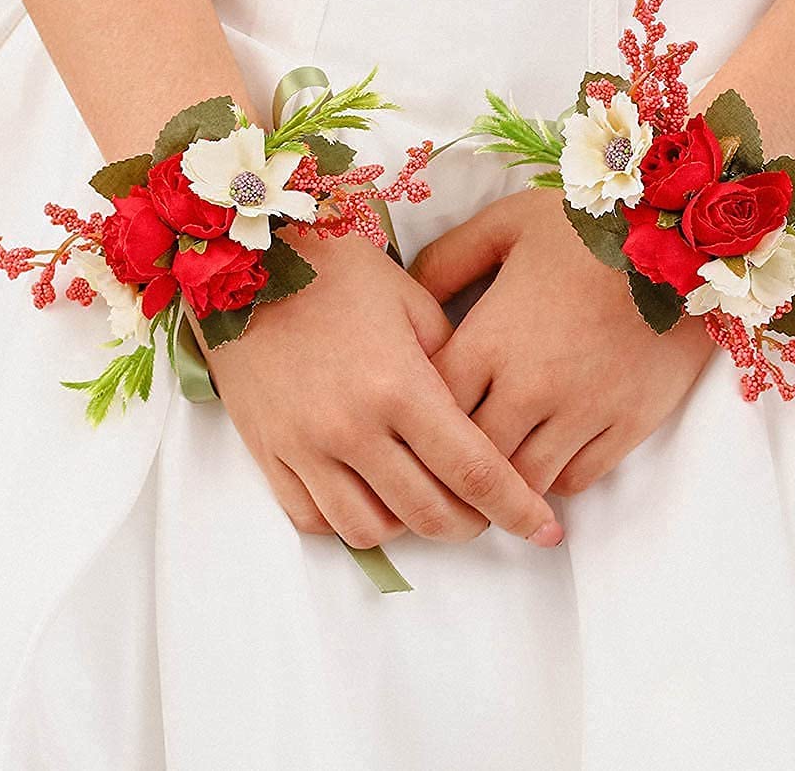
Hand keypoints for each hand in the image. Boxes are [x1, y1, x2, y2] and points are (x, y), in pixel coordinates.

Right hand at [204, 230, 563, 548]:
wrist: (248, 264)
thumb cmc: (339, 272)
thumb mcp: (413, 302)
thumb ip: (454, 363)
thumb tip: (481, 415)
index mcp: (400, 386)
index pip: (474, 469)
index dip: (517, 508)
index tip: (546, 530)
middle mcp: (352, 428)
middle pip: (429, 513)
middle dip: (472, 524)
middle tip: (487, 511)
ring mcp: (303, 447)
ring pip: (371, 530)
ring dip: (411, 528)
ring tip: (427, 500)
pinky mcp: (268, 453)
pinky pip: (314, 519)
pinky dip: (350, 522)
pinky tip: (372, 496)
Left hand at [410, 190, 714, 495]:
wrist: (687, 239)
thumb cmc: (587, 229)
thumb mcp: (506, 225)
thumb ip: (447, 261)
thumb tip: (406, 293)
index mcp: (491, 338)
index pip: (432, 408)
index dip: (416, 423)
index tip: (413, 424)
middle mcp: (530, 386)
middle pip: (473, 459)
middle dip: (454, 469)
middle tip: (444, 469)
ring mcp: (582, 411)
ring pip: (524, 483)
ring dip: (504, 484)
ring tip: (491, 477)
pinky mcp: (629, 424)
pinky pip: (579, 479)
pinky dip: (556, 477)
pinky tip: (547, 456)